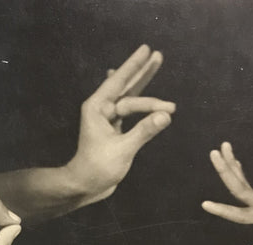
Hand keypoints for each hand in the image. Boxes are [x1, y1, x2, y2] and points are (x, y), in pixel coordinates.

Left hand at [65, 45, 174, 202]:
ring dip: (145, 87)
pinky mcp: (114, 130)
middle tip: (157, 54)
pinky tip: (138, 90)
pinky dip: (140, 104)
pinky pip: (129, 111)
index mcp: (98, 108)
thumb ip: (144, 131)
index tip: (147, 50)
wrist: (86, 186)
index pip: (120, 82)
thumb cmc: (99, 167)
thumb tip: (166, 115)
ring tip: (157, 67)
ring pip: (130, 99)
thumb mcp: (123, 149)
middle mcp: (102, 109)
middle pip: (126, 86)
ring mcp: (108, 120)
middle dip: (142, 72)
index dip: (134, 66)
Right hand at [202, 142, 252, 244]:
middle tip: (214, 152)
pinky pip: (249, 190)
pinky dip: (241, 175)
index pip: (243, 214)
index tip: (205, 204)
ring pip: (244, 184)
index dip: (224, 211)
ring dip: (232, 165)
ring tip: (222, 147)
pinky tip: (235, 163)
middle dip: (227, 170)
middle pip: (242, 188)